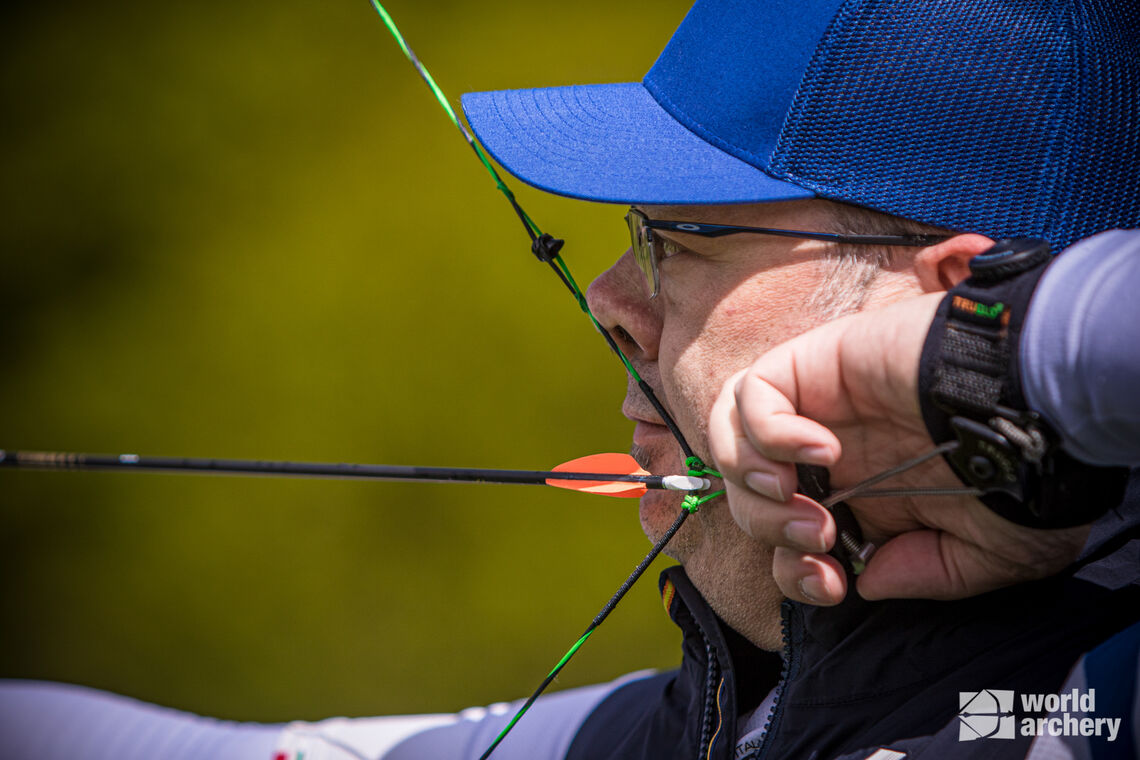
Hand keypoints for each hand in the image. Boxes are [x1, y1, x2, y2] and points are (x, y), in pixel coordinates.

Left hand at [708, 293, 1088, 604]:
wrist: (1043, 403)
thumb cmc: (1025, 470)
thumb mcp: (990, 553)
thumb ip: (926, 573)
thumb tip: (866, 581)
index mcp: (865, 497)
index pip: (785, 540)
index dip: (791, 573)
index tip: (832, 584)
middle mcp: (832, 454)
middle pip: (750, 496)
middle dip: (770, 531)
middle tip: (821, 538)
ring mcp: (820, 406)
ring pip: (734, 441)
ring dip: (754, 485)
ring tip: (801, 500)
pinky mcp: (817, 362)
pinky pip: (753, 392)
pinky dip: (767, 429)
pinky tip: (821, 451)